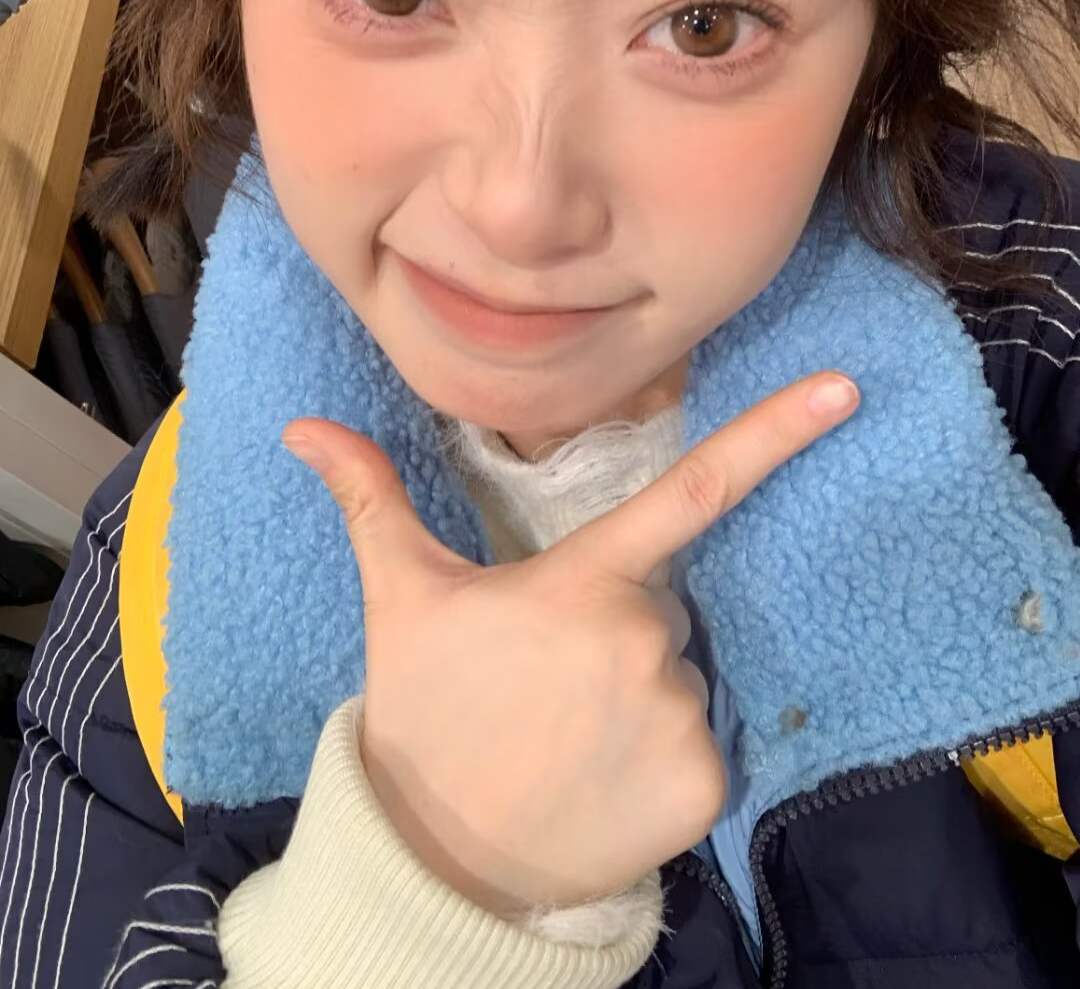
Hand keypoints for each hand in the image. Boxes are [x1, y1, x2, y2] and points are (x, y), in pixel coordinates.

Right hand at [281, 370, 858, 916]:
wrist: (438, 860)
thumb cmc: (423, 710)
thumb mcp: (399, 598)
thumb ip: (370, 499)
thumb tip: (302, 429)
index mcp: (582, 580)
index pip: (693, 488)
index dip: (774, 432)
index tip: (844, 391)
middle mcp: (646, 638)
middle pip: (664, 609)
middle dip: (618, 633)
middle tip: (546, 683)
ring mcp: (679, 715)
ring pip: (682, 678)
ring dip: (639, 698)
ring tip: (567, 738)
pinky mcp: (704, 785)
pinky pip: (700, 748)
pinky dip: (661, 762)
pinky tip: (600, 783)